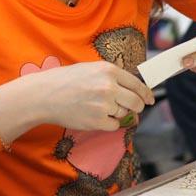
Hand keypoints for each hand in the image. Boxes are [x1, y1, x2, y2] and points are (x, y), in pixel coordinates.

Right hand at [0, 61, 153, 140]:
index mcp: (109, 70)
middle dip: (136, 107)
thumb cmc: (66, 80)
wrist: (45, 94)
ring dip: (116, 114)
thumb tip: (134, 92)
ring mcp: (104, 105)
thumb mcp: (91, 69)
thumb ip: (112, 78)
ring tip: (98, 107)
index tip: (150, 99)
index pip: (137, 84)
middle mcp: (109, 87)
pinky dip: (107, 124)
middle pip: (136, 102)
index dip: (146, 94)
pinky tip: (93, 116)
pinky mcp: (97, 121)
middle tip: (131, 108)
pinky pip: (113, 126)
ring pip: (124, 114)